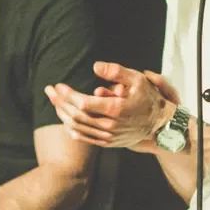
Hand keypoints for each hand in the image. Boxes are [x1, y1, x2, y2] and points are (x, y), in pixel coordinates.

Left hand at [44, 61, 173, 149]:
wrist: (160, 125)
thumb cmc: (148, 98)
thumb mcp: (137, 80)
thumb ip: (116, 71)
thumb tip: (95, 66)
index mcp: (116, 109)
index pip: (84, 103)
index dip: (68, 95)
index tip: (58, 85)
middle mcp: (110, 126)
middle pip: (76, 116)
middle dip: (60, 102)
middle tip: (49, 90)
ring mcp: (108, 137)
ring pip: (78, 127)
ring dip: (63, 114)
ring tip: (54, 102)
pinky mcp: (108, 143)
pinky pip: (84, 138)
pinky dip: (71, 128)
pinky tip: (64, 119)